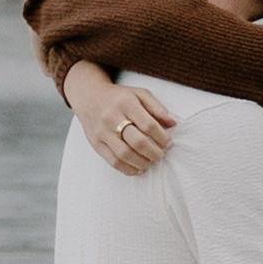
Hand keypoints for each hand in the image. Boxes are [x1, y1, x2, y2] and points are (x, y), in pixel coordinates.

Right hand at [66, 61, 172, 176]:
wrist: (89, 97)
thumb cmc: (119, 97)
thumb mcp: (139, 94)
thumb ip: (157, 108)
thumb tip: (173, 123)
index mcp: (126, 103)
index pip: (148, 125)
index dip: (162, 137)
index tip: (168, 142)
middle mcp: (112, 117)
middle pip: (137, 142)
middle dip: (154, 152)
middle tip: (161, 154)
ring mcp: (102, 132)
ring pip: (125, 155)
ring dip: (142, 163)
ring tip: (151, 162)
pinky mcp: (96, 144)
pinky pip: (113, 162)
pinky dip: (128, 169)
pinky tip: (138, 168)